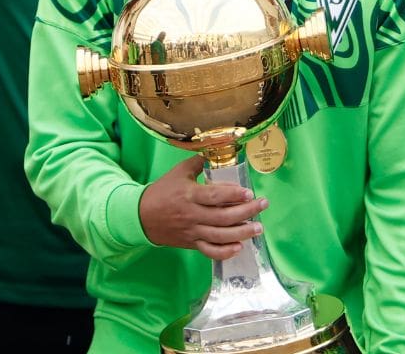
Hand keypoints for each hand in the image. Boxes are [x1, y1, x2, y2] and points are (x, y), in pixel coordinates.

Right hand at [138, 155, 267, 259]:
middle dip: (247, 212)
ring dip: (242, 233)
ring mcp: (192, 231)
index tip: (249, 192)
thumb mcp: (178, 172)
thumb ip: (198, 162)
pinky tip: (239, 247)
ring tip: (258, 228)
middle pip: (223, 217)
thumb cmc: (162, 191)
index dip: (234, 195)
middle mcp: (193, 215)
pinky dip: (225, 252)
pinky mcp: (191, 244)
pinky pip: (210, 251)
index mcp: (190, 195)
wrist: (141, 217)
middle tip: (263, 205)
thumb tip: (215, 152)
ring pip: (220, 236)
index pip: (215, 196)